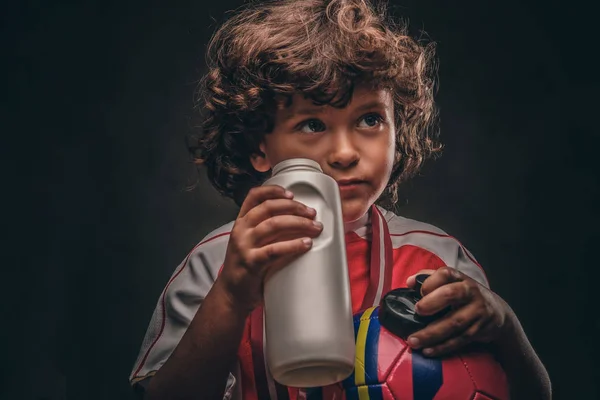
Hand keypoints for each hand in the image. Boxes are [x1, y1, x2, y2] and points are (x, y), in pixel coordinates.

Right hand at [218, 185, 322, 313]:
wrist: (231, 294)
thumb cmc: (246, 267)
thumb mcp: (250, 242)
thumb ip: (266, 231)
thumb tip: (298, 221)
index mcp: (241, 222)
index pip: (254, 196)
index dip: (273, 191)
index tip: (292, 193)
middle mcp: (241, 230)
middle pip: (269, 208)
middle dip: (294, 207)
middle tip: (312, 213)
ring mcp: (244, 245)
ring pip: (274, 225)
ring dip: (299, 223)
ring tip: (315, 227)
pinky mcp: (251, 262)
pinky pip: (275, 250)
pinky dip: (293, 245)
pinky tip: (306, 244)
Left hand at [404, 267, 508, 356]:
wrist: (498, 313)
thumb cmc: (467, 295)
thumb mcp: (454, 282)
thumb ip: (431, 278)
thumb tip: (409, 282)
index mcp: (461, 278)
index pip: (445, 274)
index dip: (430, 282)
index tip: (418, 291)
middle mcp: (470, 292)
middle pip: (450, 295)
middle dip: (432, 303)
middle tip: (418, 311)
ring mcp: (477, 312)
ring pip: (453, 323)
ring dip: (431, 333)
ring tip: (414, 340)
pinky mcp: (479, 330)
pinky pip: (458, 340)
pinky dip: (442, 347)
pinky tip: (428, 350)